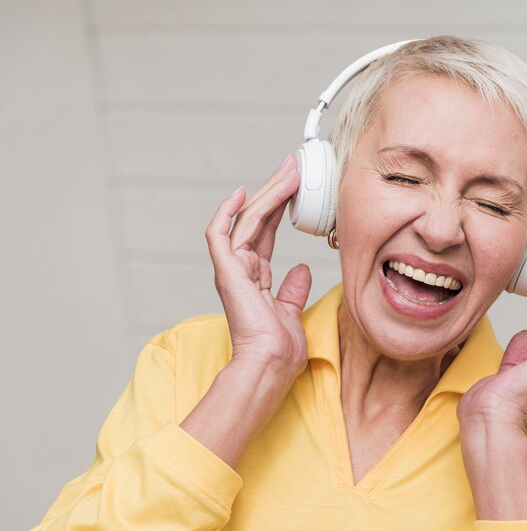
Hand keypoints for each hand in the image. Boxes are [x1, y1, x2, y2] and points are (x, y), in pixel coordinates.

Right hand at [205, 154, 311, 387]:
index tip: (296, 185)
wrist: (271, 364)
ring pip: (246, 220)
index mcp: (255, 277)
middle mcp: (241, 269)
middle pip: (257, 219)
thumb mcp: (291, 311)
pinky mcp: (226, 271)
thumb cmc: (279, 348)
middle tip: (292, 165)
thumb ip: (293, 290)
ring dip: (268, 193)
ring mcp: (232, 269)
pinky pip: (219, 235)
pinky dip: (226, 212)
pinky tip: (241, 193)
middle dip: (275, 190)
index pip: (266, 232)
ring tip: (288, 171)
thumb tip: (303, 269)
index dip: (279, 207)